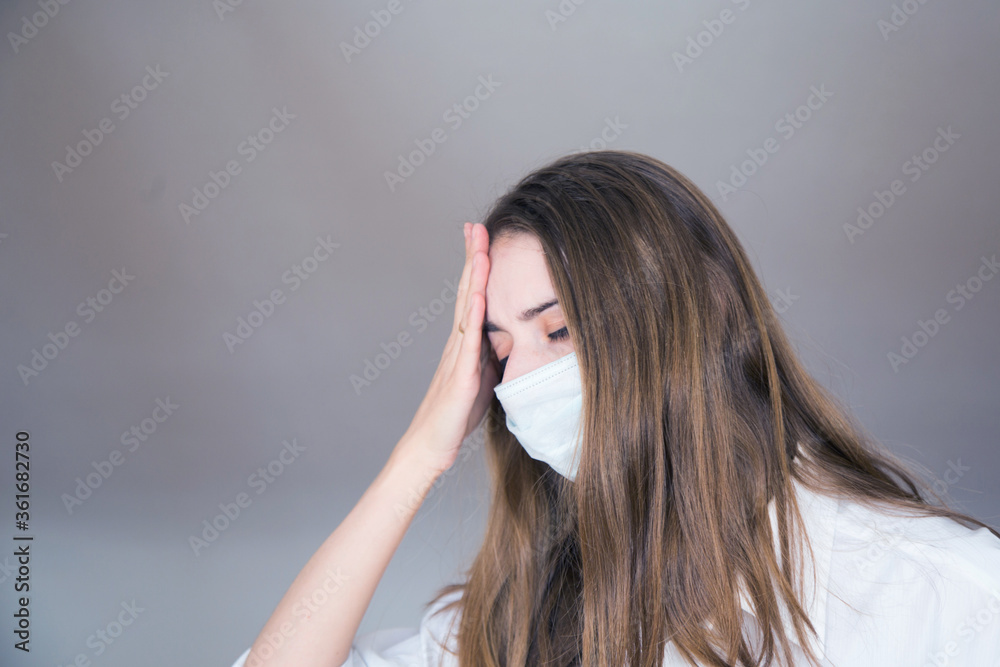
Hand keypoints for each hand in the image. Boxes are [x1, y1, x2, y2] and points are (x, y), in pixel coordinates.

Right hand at [397, 222, 500, 475]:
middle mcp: (458, 342)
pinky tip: (477, 294)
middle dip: (471, 258)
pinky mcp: (459, 376)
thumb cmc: (457, 414)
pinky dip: (473, 315)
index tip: (481, 237)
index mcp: (465, 342)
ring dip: (472, 277)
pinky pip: (467, 341)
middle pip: (465, 291)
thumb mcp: (484, 376)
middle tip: (474, 225)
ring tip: (478, 247)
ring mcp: (456, 357)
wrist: (431, 445)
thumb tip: (512, 334)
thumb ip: (494, 353)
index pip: (471, 296)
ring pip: (465, 308)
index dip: (476, 266)